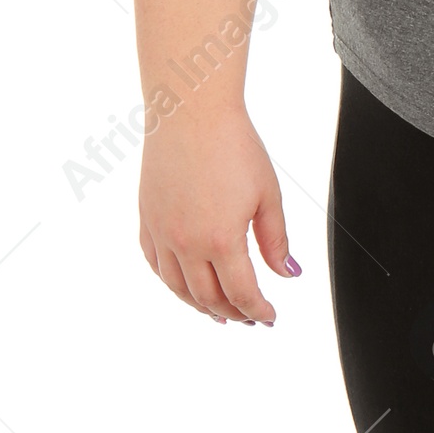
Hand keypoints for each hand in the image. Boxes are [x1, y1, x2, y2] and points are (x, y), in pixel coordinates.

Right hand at [137, 103, 298, 325]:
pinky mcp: (146, 221)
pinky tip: (184, 285)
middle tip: (249, 319)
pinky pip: (156, 266)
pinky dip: (171, 283)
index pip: (241, 293)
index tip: (270, 318)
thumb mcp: (267, 194)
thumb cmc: (235, 147)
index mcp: (221, 240)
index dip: (258, 310)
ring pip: (178, 289)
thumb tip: (287, 274)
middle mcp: (186, 245)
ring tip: (219, 314)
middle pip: (208, 298)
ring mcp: (161, 234)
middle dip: (233, 313)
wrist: (191, 113)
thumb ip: (275, 239)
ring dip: (200, 306)